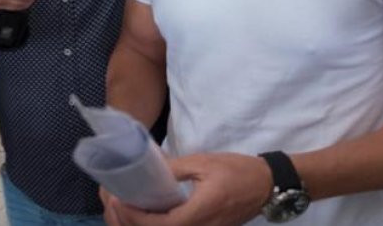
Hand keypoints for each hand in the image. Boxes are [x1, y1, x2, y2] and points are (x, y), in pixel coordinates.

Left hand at [104, 153, 271, 225]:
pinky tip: (146, 216)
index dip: (135, 217)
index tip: (118, 201)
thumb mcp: (205, 162)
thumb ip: (175, 168)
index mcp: (201, 211)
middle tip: (115, 205)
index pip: (161, 224)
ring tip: (125, 210)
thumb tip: (146, 170)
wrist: (267, 185)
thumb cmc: (238, 170)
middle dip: (132, 224)